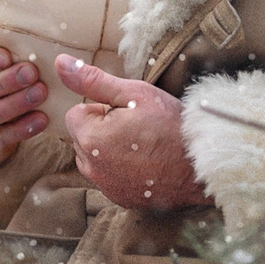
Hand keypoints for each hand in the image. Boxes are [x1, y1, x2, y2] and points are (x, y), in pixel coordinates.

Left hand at [58, 56, 212, 211]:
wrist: (204, 164)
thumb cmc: (172, 124)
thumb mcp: (133, 93)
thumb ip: (92, 80)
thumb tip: (60, 63)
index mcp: (90, 139)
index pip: (77, 114)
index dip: (102, 109)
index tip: (128, 113)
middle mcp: (92, 168)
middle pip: (83, 137)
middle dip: (103, 129)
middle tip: (138, 128)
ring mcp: (107, 187)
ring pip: (95, 159)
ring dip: (110, 151)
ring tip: (144, 145)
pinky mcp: (122, 200)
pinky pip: (110, 178)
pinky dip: (122, 170)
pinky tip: (148, 164)